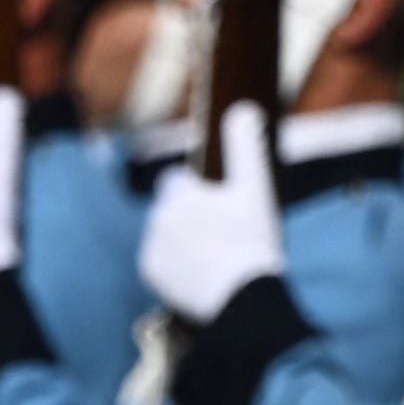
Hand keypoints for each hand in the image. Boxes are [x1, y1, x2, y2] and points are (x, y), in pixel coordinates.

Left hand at [139, 105, 285, 321]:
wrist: (239, 296)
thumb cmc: (251, 240)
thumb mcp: (255, 188)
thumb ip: (246, 147)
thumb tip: (243, 107)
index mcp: (179, 194)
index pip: (175, 181)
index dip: (197, 191)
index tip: (217, 205)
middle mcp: (157, 218)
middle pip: (170, 210)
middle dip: (190, 217)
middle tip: (223, 235)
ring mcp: (151, 246)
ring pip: (166, 236)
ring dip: (184, 241)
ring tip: (216, 255)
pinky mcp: (149, 272)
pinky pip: (161, 262)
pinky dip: (177, 265)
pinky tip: (202, 273)